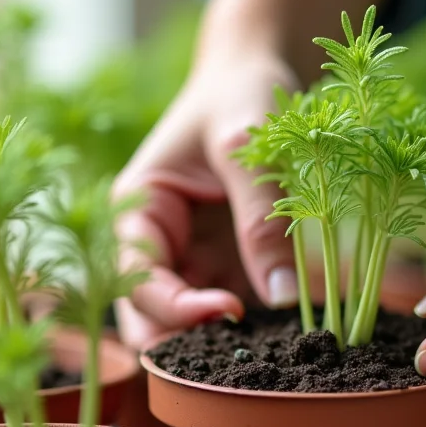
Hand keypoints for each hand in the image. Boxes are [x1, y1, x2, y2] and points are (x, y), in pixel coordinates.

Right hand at [112, 52, 300, 348]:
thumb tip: (278, 298)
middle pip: (151, 318)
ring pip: (191, 324)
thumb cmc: (239, 92)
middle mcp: (156, 242)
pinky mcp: (227, 264)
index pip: (137, 280)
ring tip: (274, 346)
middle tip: (243, 352)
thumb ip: (260, 216)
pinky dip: (256, 326)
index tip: (231, 311)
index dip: (175, 307)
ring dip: (224, 340)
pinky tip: (288, 332)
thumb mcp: (247, 144)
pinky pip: (233, 308)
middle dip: (186, 343)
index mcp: (137, 209)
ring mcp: (192, 257)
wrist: (257, 74)